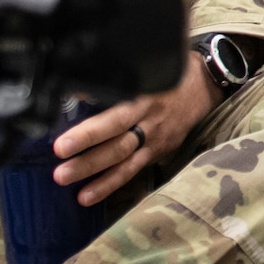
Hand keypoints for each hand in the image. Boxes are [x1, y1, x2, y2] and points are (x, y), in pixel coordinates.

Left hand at [50, 51, 220, 206]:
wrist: (202, 87)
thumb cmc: (168, 73)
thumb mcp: (147, 67)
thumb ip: (118, 76)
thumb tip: (79, 87)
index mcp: (144, 96)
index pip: (116, 113)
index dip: (91, 128)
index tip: (64, 137)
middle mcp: (149, 120)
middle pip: (118, 140)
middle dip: (88, 154)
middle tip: (60, 165)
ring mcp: (154, 140)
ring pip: (124, 161)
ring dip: (96, 175)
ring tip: (69, 184)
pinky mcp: (156, 153)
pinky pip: (131, 171)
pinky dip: (110, 184)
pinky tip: (87, 196)